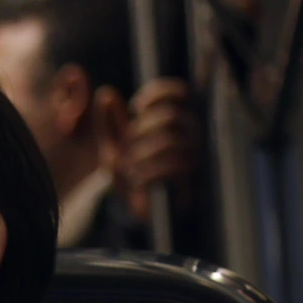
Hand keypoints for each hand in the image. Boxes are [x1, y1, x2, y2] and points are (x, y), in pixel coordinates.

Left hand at [106, 77, 201, 220]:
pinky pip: (174, 166)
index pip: (181, 92)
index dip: (158, 94)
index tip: (135, 108)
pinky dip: (149, 173)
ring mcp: (197, 156)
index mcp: (177, 121)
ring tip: (131, 168)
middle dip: (142, 131)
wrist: (139, 211)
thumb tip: (106, 93)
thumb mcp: (115, 146)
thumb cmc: (130, 173)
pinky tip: (138, 181)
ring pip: (171, 141)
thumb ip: (110, 121)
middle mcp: (193, 135)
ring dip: (142, 154)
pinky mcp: (196, 180)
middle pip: (171, 117)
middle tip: (128, 148)